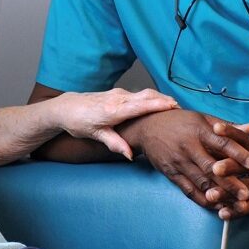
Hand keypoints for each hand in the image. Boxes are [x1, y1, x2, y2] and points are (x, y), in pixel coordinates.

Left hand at [54, 88, 178, 159]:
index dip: (158, 105)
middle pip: (146, 95)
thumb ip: (114, 143)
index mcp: (113, 110)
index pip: (140, 105)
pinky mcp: (118, 93)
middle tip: (182, 108)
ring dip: (159, 98)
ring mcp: (118, 94)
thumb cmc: (79, 122)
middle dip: (164, 100)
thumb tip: (130, 155)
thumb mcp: (95, 135)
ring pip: (143, 93)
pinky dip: (151, 98)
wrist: (66, 108)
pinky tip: (158, 104)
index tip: (174, 107)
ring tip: (175, 107)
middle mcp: (118, 98)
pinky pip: (138, 94)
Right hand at [117, 109, 248, 208]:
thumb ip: (227, 128)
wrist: (146, 127)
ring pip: (201, 182)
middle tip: (247, 194)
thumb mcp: (202, 118)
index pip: (221, 142)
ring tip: (235, 205)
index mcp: (198, 130)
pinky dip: (203, 200)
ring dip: (219, 195)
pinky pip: (188, 190)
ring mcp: (178, 161)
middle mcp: (188, 146)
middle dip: (230, 182)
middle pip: (211, 167)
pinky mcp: (171, 173)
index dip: (238, 153)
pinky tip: (216, 206)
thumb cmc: (179, 122)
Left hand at [208, 123, 248, 218]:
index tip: (216, 128)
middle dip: (228, 167)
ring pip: (245, 188)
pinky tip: (223, 213)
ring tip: (211, 196)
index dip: (230, 132)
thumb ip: (243, 140)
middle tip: (213, 169)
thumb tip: (218, 128)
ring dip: (227, 192)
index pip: (243, 138)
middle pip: (243, 165)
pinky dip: (237, 210)